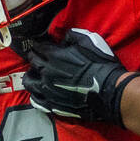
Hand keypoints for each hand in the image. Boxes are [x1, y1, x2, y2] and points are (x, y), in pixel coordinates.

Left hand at [23, 28, 138, 124]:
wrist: (109, 91)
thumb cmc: (101, 65)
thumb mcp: (89, 41)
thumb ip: (72, 36)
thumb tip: (64, 37)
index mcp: (54, 55)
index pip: (38, 47)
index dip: (39, 45)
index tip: (41, 45)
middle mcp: (47, 72)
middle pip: (32, 62)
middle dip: (34, 58)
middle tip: (37, 57)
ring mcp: (48, 90)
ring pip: (29, 82)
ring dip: (31, 76)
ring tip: (35, 75)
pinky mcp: (53, 104)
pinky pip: (37, 100)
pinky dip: (35, 95)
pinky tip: (38, 93)